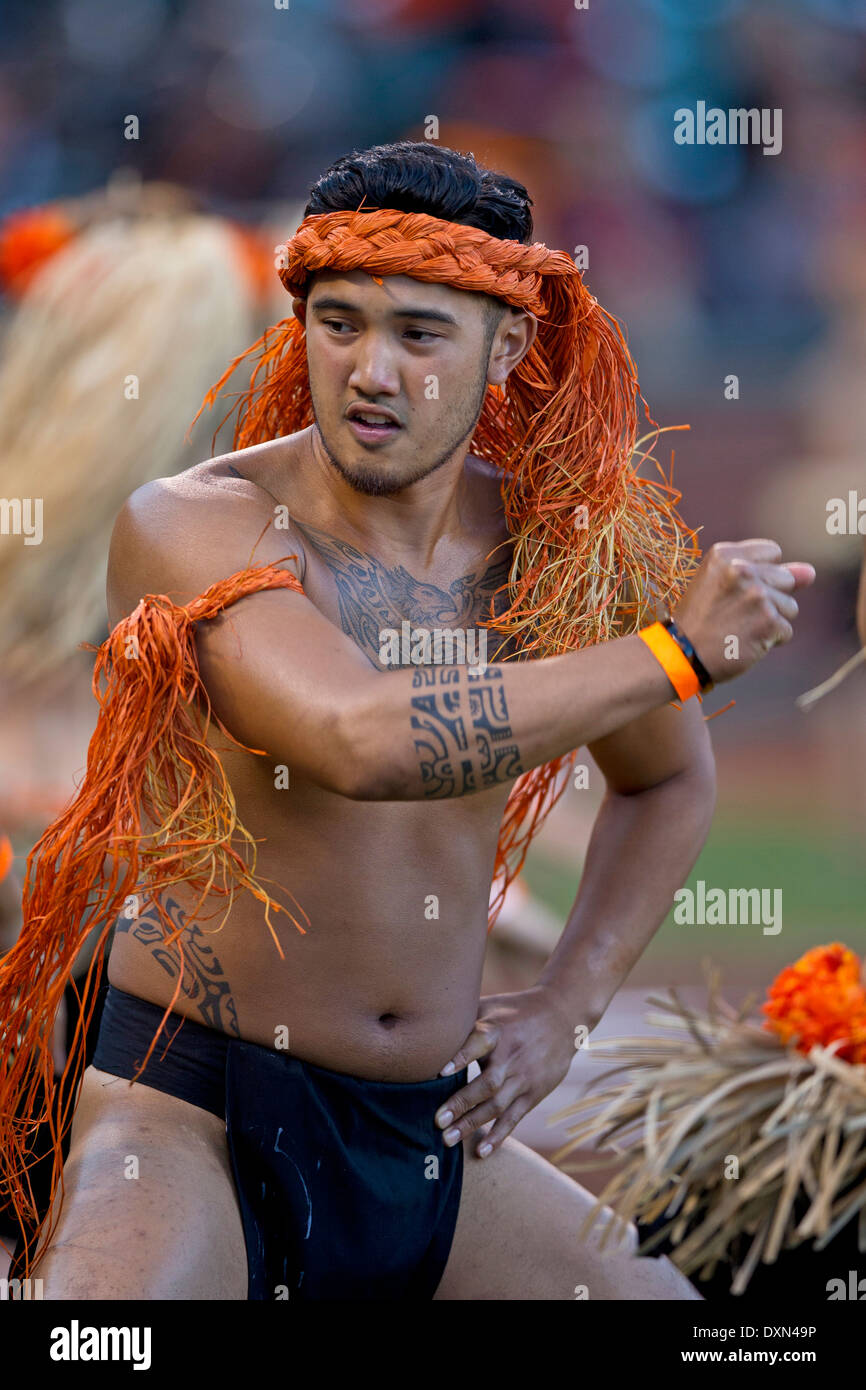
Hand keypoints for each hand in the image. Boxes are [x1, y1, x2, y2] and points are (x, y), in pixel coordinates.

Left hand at [433, 985, 577, 1158]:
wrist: (562, 1017)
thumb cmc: (516, 1011)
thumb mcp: (492, 1005)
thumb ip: (463, 1017)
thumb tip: (425, 1023)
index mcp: (498, 1030)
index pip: (479, 1042)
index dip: (461, 1057)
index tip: (440, 1072)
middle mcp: (512, 1056)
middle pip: (487, 1083)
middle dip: (461, 1103)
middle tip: (437, 1121)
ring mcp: (524, 1077)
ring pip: (497, 1105)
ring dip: (472, 1124)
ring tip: (448, 1140)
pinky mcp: (534, 1093)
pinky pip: (514, 1117)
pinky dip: (498, 1135)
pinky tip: (482, 1151)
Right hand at [673, 539, 815, 682]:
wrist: (681, 655)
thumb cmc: (701, 620)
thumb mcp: (722, 586)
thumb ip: (768, 573)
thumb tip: (810, 572)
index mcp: (725, 554)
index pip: (772, 552)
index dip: (761, 573)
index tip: (737, 590)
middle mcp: (743, 570)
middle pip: (785, 578)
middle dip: (769, 598)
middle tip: (736, 613)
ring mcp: (757, 595)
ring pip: (790, 606)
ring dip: (771, 621)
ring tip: (740, 628)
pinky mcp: (768, 622)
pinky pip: (786, 631)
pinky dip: (769, 641)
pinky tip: (745, 642)